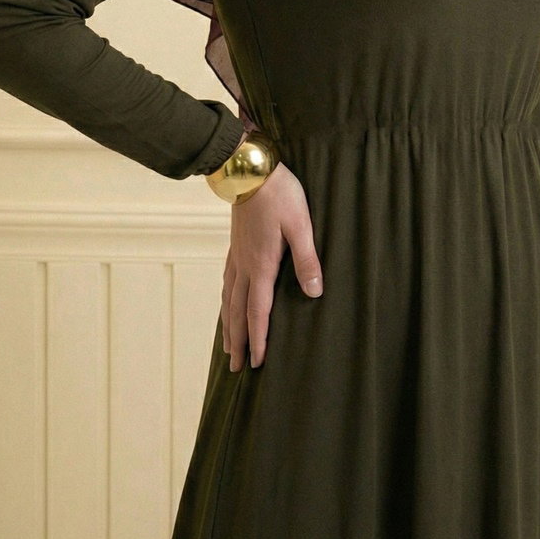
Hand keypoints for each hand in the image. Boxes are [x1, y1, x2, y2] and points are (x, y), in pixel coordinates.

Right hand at [220, 157, 323, 371]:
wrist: (249, 169)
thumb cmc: (279, 195)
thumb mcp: (300, 225)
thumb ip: (307, 259)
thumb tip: (314, 292)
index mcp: (261, 265)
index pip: (258, 312)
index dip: (258, 339)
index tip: (257, 364)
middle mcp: (244, 265)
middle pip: (238, 312)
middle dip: (238, 342)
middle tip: (236, 368)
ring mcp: (236, 255)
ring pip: (229, 298)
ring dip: (228, 325)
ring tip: (227, 346)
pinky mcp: (235, 244)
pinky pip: (227, 281)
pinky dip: (225, 301)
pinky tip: (227, 301)